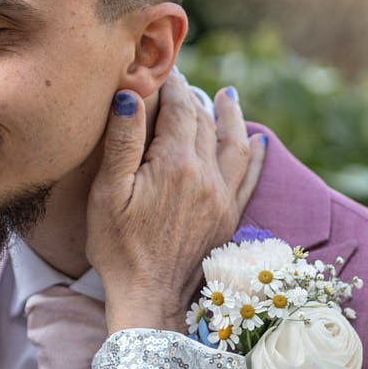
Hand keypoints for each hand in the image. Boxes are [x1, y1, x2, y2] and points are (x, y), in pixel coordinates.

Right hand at [86, 67, 263, 332]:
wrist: (149, 298)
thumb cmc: (118, 248)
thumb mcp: (108, 193)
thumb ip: (122, 141)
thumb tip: (132, 95)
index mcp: (176, 164)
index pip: (179, 108)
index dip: (171, 85)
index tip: (163, 69)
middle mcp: (207, 176)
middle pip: (204, 122)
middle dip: (193, 97)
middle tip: (183, 81)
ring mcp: (222, 198)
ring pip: (234, 145)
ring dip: (231, 117)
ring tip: (229, 96)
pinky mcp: (228, 219)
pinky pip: (250, 178)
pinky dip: (256, 155)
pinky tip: (259, 141)